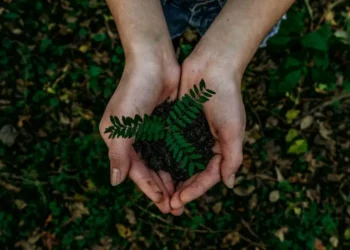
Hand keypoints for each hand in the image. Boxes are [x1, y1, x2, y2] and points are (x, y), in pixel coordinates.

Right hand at [99, 53, 183, 213]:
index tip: (163, 204)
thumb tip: (115, 182)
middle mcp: (134, 138)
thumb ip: (118, 154)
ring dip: (171, 178)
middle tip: (176, 207)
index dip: (148, 188)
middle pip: (149, 170)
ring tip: (184, 195)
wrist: (154, 60)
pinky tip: (189, 172)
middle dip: (162, 188)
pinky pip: (172, 148)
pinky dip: (179, 161)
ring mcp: (151, 131)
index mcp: (119, 139)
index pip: (134, 171)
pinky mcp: (166, 123)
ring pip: (162, 161)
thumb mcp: (121, 124)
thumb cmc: (134, 90)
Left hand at [170, 48, 245, 211]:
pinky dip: (162, 157)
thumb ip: (232, 157)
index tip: (180, 200)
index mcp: (220, 148)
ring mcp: (190, 134)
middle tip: (168, 205)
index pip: (207, 176)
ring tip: (159, 193)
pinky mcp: (177, 124)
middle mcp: (204, 144)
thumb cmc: (226, 97)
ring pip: (178, 162)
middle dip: (181, 189)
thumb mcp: (233, 129)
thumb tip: (228, 184)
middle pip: (192, 173)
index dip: (195, 190)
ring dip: (170, 178)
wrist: (211, 66)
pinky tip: (152, 168)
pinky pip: (169, 145)